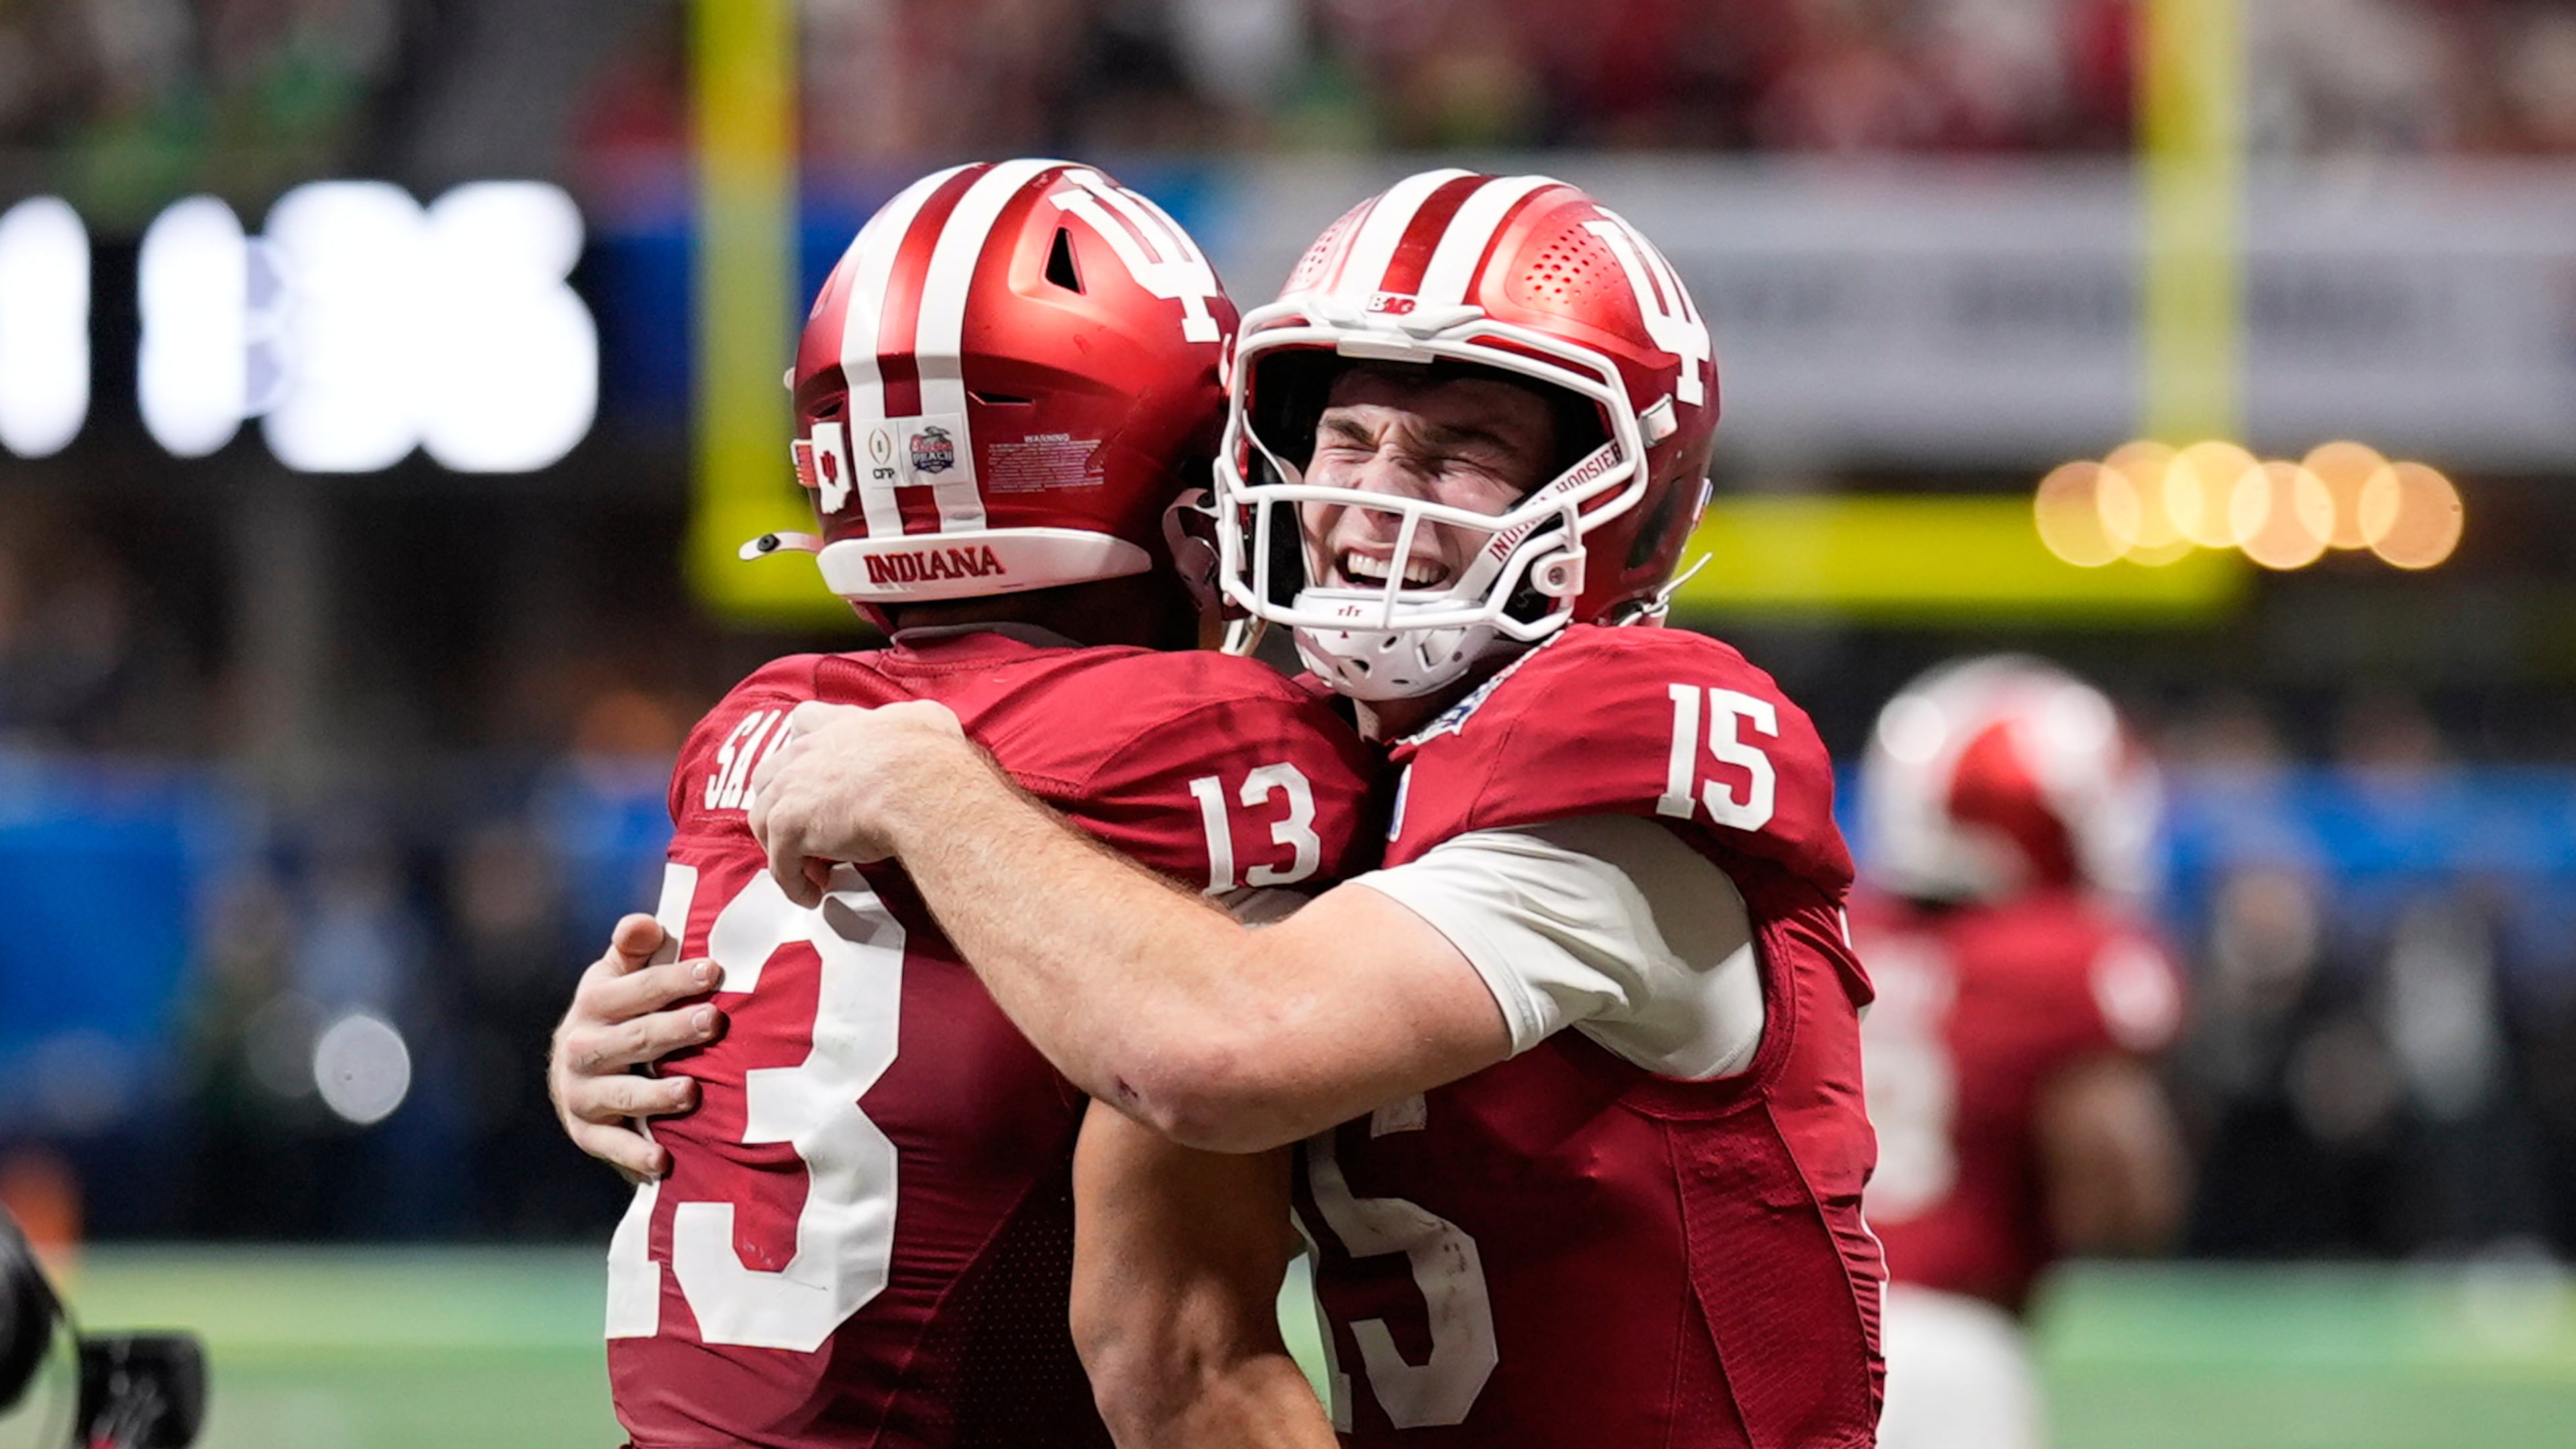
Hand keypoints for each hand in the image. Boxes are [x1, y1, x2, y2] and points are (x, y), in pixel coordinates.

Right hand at [548, 913, 724, 1179]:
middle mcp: (581, 1046)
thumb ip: (633, 948)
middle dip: (674, 1030)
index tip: (714, 971)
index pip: (635, 989)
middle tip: (714, 1021)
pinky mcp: (587, 1131)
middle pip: (633, 1038)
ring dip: (656, 1094)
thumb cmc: (615, 1015)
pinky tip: (662, 1160)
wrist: (573, 1076)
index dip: (673, 979)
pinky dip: (634, 1153)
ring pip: (621, 1092)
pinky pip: (609, 1144)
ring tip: (692, 1092)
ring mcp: (582, 1092)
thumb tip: (646, 923)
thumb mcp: (616, 976)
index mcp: (593, 1002)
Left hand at [748, 699, 972, 906]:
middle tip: (811, 829)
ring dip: (781, 845)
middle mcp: (807, 752)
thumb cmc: (931, 760)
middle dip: (782, 803)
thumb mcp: (929, 721)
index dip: (805, 749)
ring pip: (763, 818)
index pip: (805, 721)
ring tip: (810, 869)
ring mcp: (791, 788)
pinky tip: (813, 896)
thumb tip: (929, 728)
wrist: (922, 791)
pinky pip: (779, 864)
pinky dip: (792, 882)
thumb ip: (916, 721)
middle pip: (770, 775)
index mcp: (839, 726)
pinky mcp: (788, 826)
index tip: (816, 774)